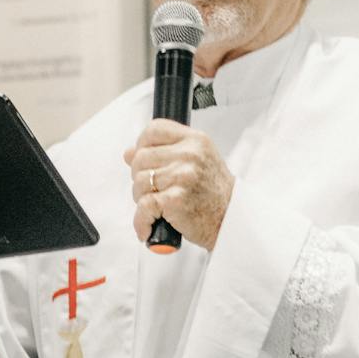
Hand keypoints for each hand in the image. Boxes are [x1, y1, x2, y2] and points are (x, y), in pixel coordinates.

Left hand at [123, 121, 233, 250]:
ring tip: (157, 208)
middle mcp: (190, 154)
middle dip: (140, 177)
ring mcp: (183, 176)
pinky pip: (144, 206)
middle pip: (140, 158)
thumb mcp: (196, 162)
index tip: (145, 161)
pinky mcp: (175, 199)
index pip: (154, 130)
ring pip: (138, 182)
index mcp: (195, 140)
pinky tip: (148, 228)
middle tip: (154, 191)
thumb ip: (164, 153)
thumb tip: (129, 152)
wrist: (229, 220)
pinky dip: (141, 221)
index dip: (142, 145)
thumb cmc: (212, 193)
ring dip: (142, 199)